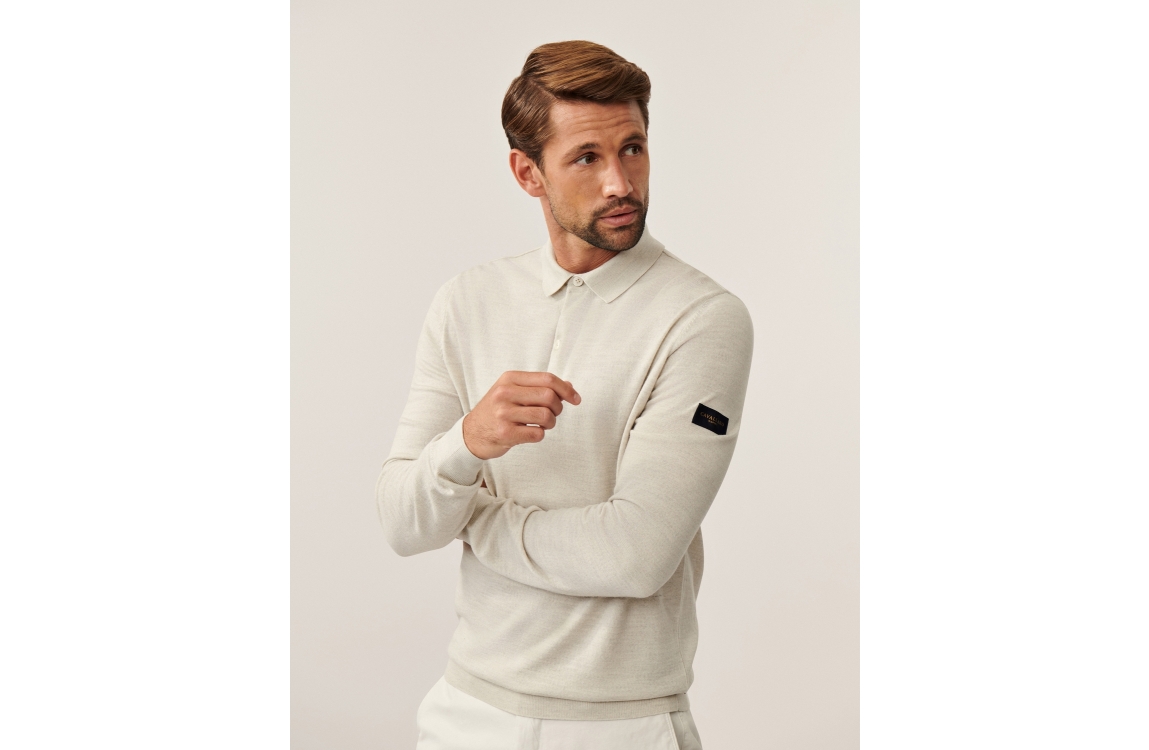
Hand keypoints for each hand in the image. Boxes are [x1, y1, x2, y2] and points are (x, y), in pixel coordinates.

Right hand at [462, 371, 580, 459]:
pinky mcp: (505, 433)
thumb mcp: (512, 392)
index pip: (547, 379)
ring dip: (550, 423)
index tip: (575, 399)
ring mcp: (504, 413)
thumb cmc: (496, 411)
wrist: (471, 433)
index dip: (566, 389)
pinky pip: (537, 433)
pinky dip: (539, 435)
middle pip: (549, 397)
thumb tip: (569, 387)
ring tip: (541, 424)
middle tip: (552, 414)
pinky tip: (530, 432)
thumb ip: (538, 387)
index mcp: (509, 379)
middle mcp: (505, 393)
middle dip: (558, 408)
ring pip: (546, 416)